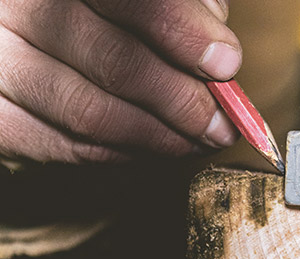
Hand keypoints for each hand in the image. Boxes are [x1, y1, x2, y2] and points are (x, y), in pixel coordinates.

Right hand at [0, 0, 239, 163]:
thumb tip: (219, 54)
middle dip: (182, 100)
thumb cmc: (97, 11)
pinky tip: (153, 145)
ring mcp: (0, 64)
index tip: (226, 65)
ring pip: (91, 113)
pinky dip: (120, 152)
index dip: (184, 35)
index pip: (134, 2)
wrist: (30, 30)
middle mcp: (18, 11)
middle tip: (221, 124)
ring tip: (197, 141)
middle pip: (116, 63)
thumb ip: (178, 6)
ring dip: (159, 137)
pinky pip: (63, 146)